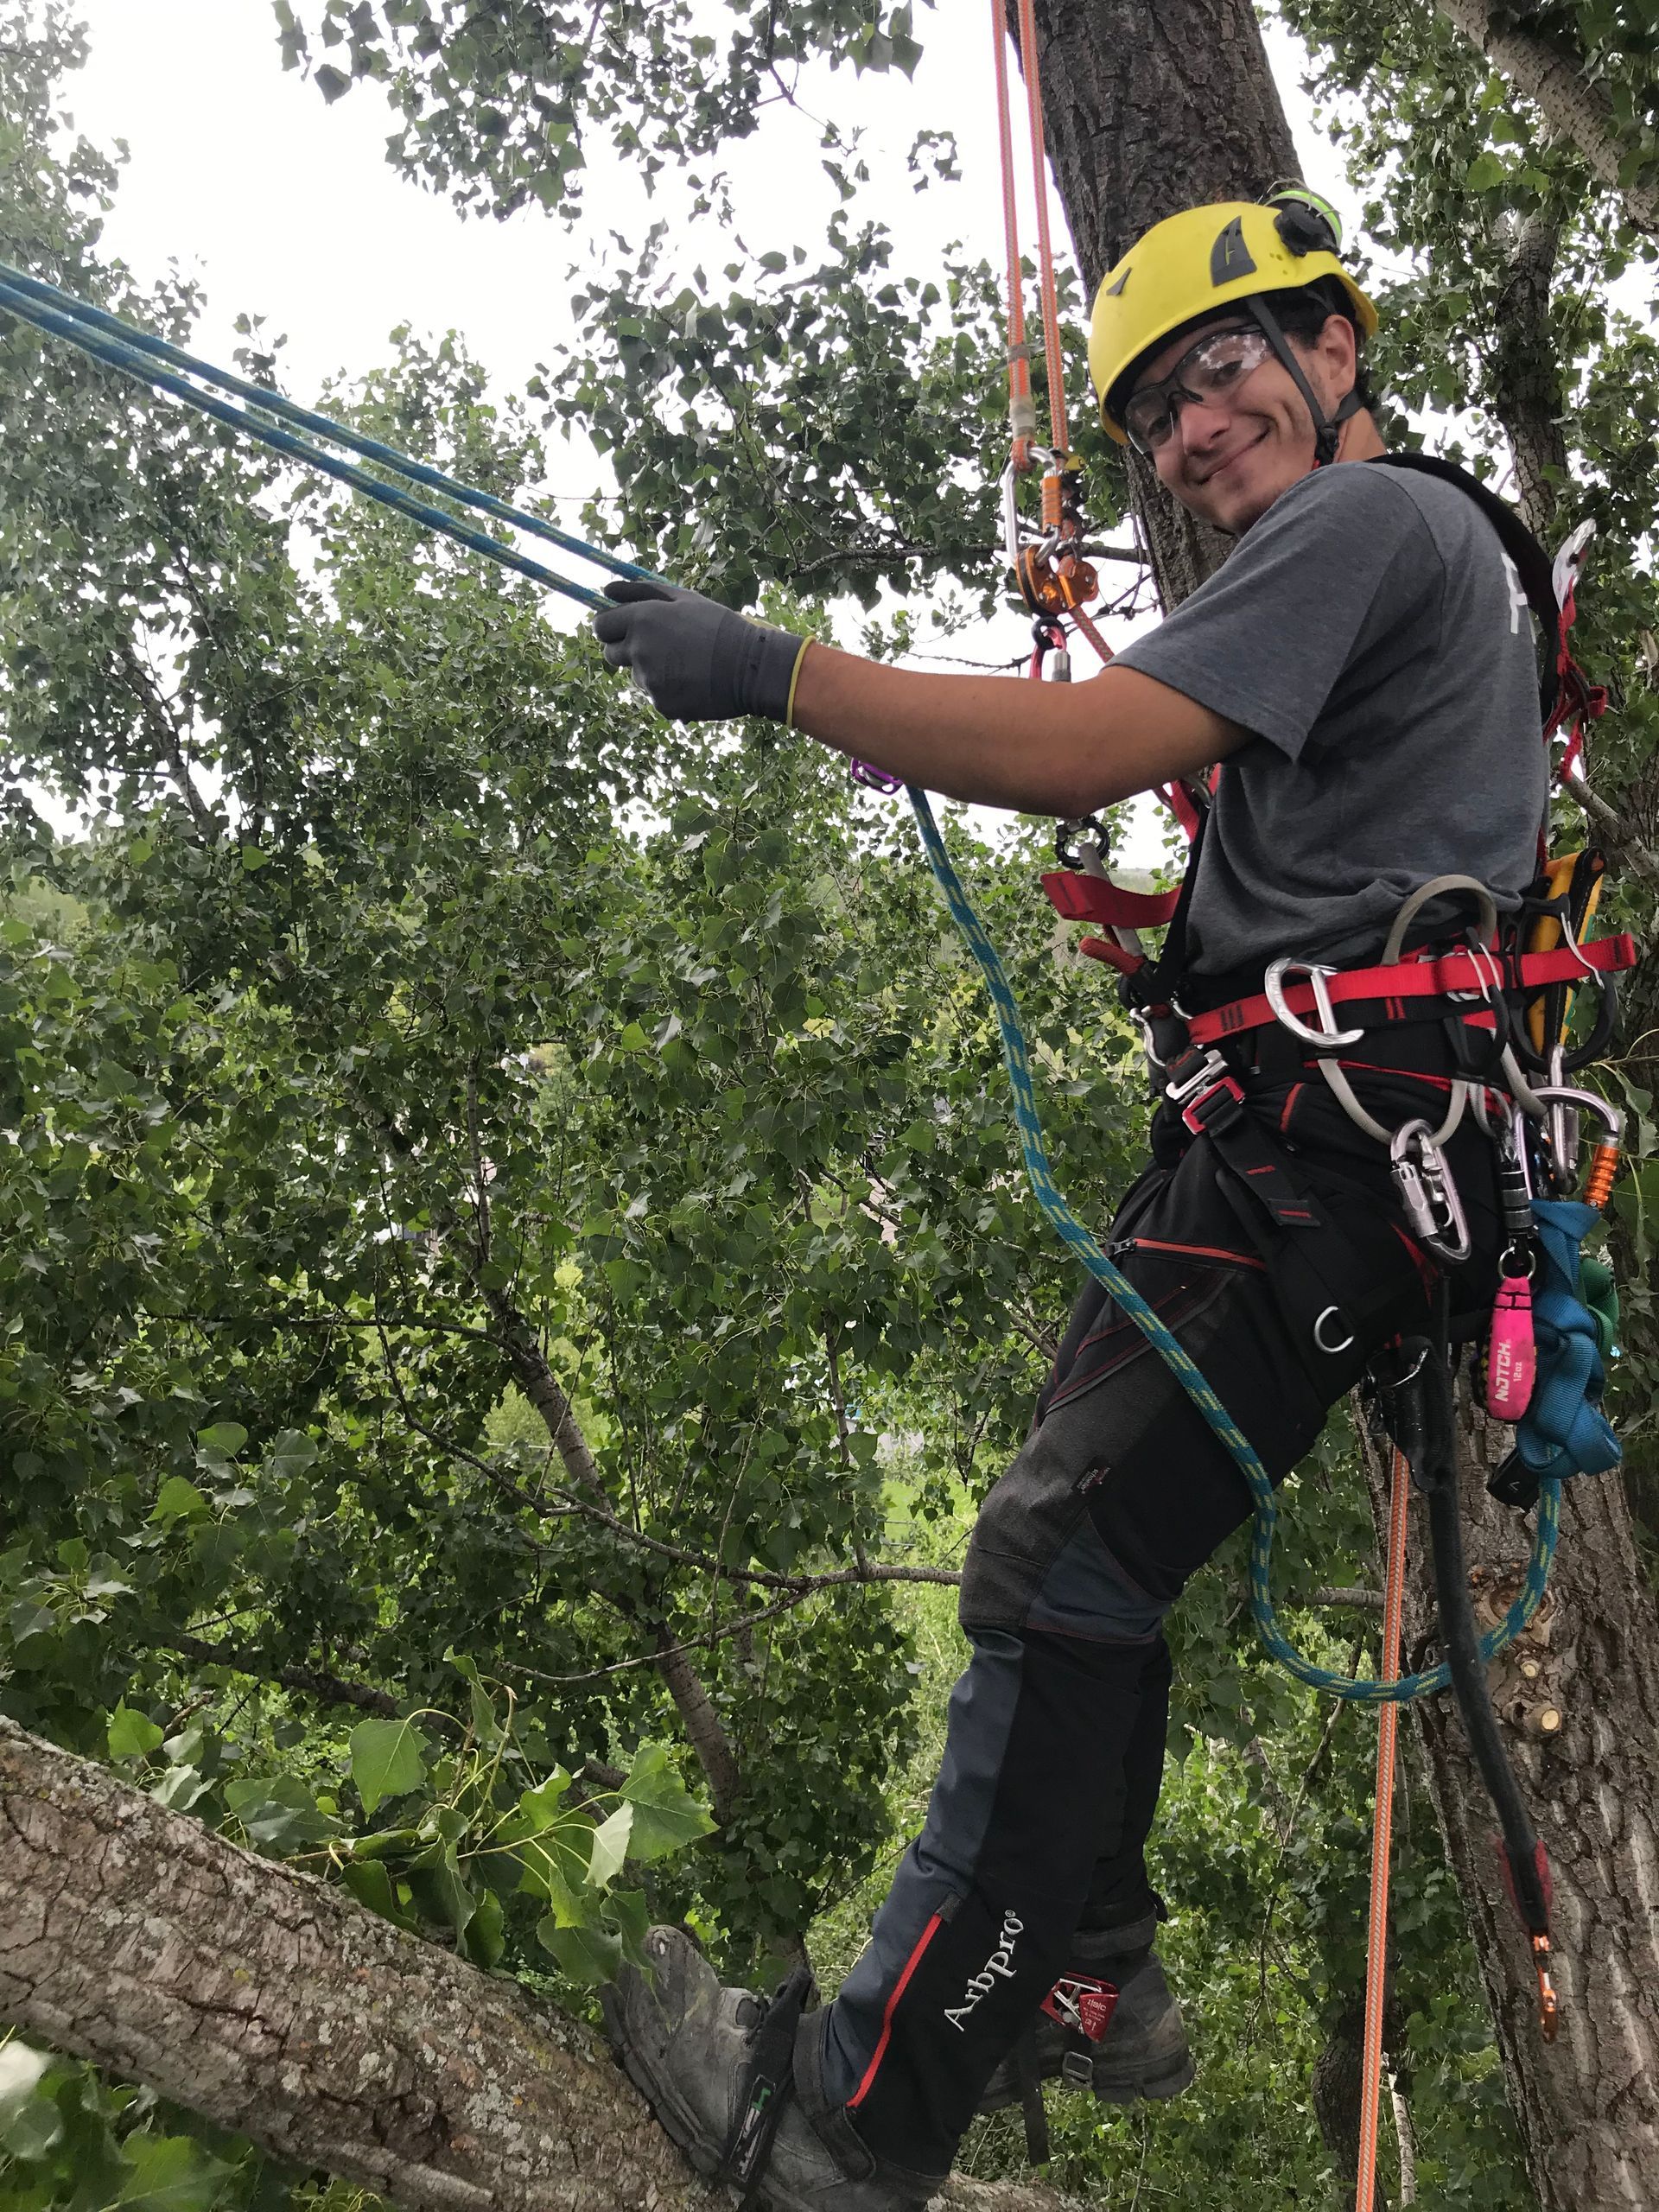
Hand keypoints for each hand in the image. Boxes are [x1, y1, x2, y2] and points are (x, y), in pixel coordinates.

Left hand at [592, 578, 807, 723]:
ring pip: (637, 676)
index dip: (611, 627)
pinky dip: (669, 690)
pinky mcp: (661, 704)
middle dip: (626, 649)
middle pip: (610, 654)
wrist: (750, 667)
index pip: (601, 626)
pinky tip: (693, 681)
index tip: (623, 628)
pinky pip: (656, 695)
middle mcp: (639, 650)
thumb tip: (606, 588)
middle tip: (656, 646)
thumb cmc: (719, 626)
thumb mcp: (683, 599)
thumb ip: (640, 591)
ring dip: (652, 670)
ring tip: (686, 663)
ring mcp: (649, 681)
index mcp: (642, 620)